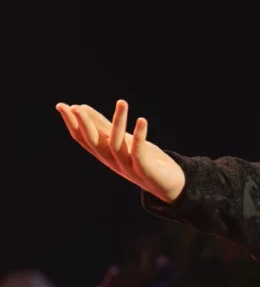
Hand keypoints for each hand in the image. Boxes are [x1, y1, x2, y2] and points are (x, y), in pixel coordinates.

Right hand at [56, 100, 185, 203]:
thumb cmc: (144, 159)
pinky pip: (139, 153)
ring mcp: (128, 167)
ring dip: (118, 122)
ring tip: (122, 102)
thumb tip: (81, 108)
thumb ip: (103, 127)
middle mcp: (112, 161)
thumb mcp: (122, 140)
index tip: (61, 106)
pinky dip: (139, 137)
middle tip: (77, 107)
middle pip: (94, 143)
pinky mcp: (144, 171)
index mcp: (104, 154)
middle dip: (85, 126)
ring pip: (117, 145)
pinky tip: (141, 120)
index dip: (72, 124)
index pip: (83, 139)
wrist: (171, 185)